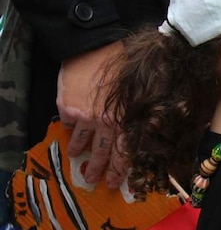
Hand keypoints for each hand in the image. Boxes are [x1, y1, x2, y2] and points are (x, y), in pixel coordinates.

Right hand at [57, 41, 126, 188]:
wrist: (95, 45)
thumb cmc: (124, 65)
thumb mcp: (139, 92)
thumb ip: (137, 115)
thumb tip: (143, 134)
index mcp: (126, 120)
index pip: (125, 154)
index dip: (121, 171)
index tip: (118, 184)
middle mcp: (105, 122)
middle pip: (102, 154)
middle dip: (97, 170)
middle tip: (93, 181)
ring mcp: (84, 116)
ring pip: (82, 142)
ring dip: (80, 153)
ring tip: (78, 161)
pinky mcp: (67, 107)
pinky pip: (68, 125)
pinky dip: (69, 132)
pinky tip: (70, 136)